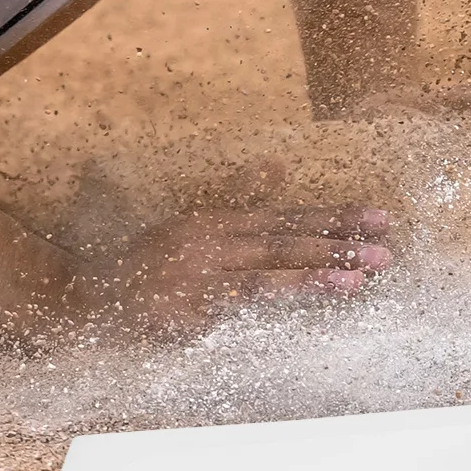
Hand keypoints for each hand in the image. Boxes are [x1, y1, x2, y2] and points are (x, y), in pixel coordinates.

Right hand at [71, 204, 391, 334]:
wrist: (83, 294)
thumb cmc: (142, 262)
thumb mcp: (190, 222)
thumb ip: (239, 196)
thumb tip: (276, 165)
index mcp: (219, 221)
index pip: (289, 217)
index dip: (334, 218)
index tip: (377, 217)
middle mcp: (216, 241)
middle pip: (288, 239)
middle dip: (339, 243)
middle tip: (386, 247)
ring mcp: (203, 272)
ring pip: (270, 270)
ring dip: (316, 273)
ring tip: (360, 277)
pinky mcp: (189, 305)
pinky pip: (238, 302)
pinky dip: (273, 298)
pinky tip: (305, 299)